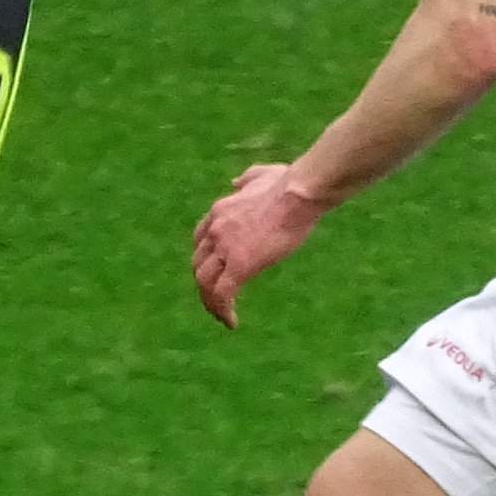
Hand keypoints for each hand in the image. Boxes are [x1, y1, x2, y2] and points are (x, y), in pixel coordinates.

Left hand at [193, 162, 323, 327]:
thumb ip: (245, 179)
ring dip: (210, 301)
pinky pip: (222, 294)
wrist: (297, 194)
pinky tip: (231, 322)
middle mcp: (215, 230)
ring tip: (222, 315)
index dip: (204, 257)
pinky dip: (222, 310)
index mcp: (219, 210)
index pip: (200, 239)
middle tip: (216, 298)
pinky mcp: (240, 265)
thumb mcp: (259, 174)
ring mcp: (225, 248)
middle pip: (198, 263)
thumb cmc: (288, 183)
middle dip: (204, 282)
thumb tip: (236, 182)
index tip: (215, 269)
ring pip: (205, 282)